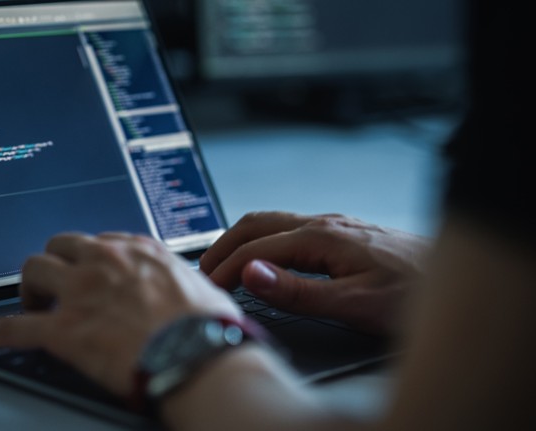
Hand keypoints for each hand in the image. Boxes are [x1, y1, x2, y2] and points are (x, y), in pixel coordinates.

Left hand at [0, 232, 239, 395]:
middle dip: (55, 262)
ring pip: (34, 269)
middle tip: (57, 284)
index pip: (100, 242)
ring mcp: (81, 294)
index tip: (89, 269)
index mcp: (137, 251)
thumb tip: (188, 285)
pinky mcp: (64, 330)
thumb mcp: (202, 286)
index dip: (91, 258)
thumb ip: (181, 278)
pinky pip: (13, 327)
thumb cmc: (209, 327)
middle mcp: (104, 263)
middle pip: (60, 245)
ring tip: (32, 301)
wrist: (200, 356)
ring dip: (30, 285)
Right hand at [199, 212, 430, 333]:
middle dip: (224, 243)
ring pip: (273, 222)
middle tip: (204, 269)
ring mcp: (334, 225)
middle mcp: (325, 223)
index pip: (256, 247)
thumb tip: (251, 273)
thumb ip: (298, 291)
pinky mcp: (343, 233)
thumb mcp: (353, 302)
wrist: (453, 279)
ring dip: (243, 240)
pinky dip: (264, 241)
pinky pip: (290, 228)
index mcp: (322, 236)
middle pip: (257, 223)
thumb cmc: (412, 293)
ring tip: (225, 262)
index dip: (225, 267)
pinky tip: (266, 257)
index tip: (207, 285)